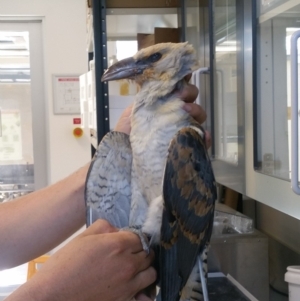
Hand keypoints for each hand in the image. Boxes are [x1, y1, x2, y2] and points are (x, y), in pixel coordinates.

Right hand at [10, 220, 155, 300]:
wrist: (53, 295)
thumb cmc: (65, 264)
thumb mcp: (83, 237)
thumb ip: (104, 227)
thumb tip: (117, 229)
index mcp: (118, 245)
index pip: (141, 237)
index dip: (134, 238)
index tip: (129, 240)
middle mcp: (127, 263)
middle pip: (148, 253)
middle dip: (141, 251)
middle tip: (131, 252)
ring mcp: (128, 284)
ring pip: (151, 273)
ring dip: (146, 268)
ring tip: (135, 267)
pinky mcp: (125, 300)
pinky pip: (145, 294)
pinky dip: (144, 289)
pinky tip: (135, 285)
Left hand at [114, 78, 210, 147]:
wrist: (125, 153)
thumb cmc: (127, 131)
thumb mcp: (134, 109)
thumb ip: (148, 96)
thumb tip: (161, 82)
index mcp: (163, 105)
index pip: (179, 90)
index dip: (184, 81)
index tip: (185, 76)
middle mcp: (174, 115)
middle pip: (191, 100)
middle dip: (190, 93)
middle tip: (181, 97)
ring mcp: (181, 130)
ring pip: (199, 117)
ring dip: (197, 110)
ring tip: (187, 112)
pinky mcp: (185, 147)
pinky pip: (200, 141)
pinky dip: (206, 137)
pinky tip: (203, 134)